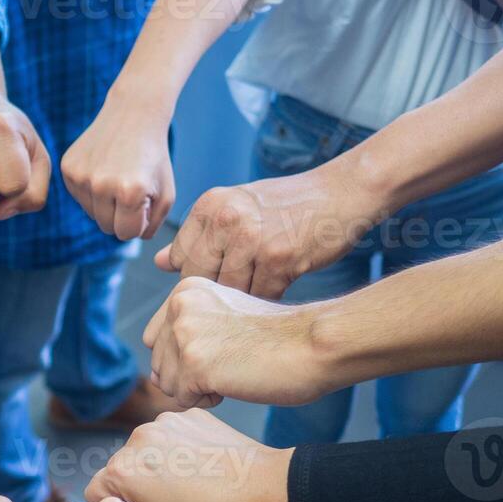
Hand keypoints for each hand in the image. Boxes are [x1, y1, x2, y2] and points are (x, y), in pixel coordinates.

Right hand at [62, 96, 174, 240]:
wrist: (133, 114)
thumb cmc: (154, 157)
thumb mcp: (166, 194)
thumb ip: (152, 226)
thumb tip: (128, 237)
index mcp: (130, 192)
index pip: (126, 234)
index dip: (138, 223)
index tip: (144, 202)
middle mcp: (101, 185)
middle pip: (107, 228)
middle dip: (121, 215)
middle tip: (131, 189)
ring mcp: (81, 176)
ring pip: (92, 214)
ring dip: (105, 203)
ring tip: (117, 176)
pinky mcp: (67, 169)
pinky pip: (80, 198)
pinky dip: (92, 190)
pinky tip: (103, 168)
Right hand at [84, 409, 293, 501]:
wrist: (266, 490)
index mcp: (124, 472)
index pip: (96, 492)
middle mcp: (136, 440)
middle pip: (119, 468)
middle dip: (137, 486)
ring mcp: (162, 422)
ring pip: (145, 450)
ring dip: (157, 465)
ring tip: (192, 484)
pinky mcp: (186, 415)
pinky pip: (169, 435)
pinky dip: (179, 449)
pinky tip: (203, 466)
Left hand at [142, 277, 326, 407]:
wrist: (312, 344)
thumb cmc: (277, 337)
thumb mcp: (223, 318)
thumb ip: (186, 336)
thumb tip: (154, 379)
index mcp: (185, 290)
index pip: (157, 339)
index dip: (185, 355)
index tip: (222, 349)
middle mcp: (179, 307)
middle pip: (160, 363)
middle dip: (191, 374)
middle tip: (233, 361)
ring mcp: (185, 334)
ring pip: (167, 384)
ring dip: (198, 389)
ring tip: (234, 371)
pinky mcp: (195, 363)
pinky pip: (183, 399)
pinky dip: (208, 400)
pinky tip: (236, 382)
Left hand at [155, 162, 383, 298]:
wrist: (342, 192)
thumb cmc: (287, 205)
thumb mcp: (236, 208)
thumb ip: (200, 236)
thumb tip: (160, 262)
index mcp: (209, 206)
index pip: (181, 259)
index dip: (194, 282)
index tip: (207, 294)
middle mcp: (225, 219)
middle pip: (201, 278)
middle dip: (213, 298)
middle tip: (227, 309)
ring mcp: (251, 238)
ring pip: (230, 292)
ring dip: (240, 305)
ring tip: (252, 306)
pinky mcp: (278, 258)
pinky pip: (260, 297)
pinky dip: (266, 304)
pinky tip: (274, 299)